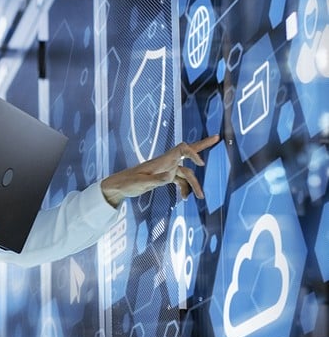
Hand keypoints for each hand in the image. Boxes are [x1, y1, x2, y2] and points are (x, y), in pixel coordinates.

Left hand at [100, 135, 219, 206]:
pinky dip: (184, 188)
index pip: (181, 149)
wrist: (119, 186)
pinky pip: (179, 180)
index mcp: (162, 160)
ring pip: (186, 173)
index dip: (193, 153)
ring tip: (200, 197)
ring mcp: (166, 169)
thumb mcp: (141, 183)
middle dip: (202, 145)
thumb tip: (170, 177)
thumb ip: (156, 180)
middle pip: (187, 152)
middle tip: (217, 137)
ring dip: (194, 184)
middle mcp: (166, 162)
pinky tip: (184, 198)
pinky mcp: (164, 177)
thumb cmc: (128, 183)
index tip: (200, 164)